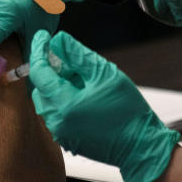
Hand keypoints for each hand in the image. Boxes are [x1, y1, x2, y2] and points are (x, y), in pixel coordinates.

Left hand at [29, 30, 178, 181]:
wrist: (142, 145)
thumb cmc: (128, 110)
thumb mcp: (104, 73)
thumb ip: (77, 55)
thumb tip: (57, 40)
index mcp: (64, 105)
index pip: (38, 72)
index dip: (39, 51)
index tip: (43, 36)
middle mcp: (57, 122)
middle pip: (40, 87)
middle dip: (52, 70)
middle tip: (74, 63)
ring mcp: (61, 133)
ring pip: (47, 100)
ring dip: (58, 86)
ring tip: (84, 81)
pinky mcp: (67, 139)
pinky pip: (56, 113)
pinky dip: (63, 100)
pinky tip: (85, 97)